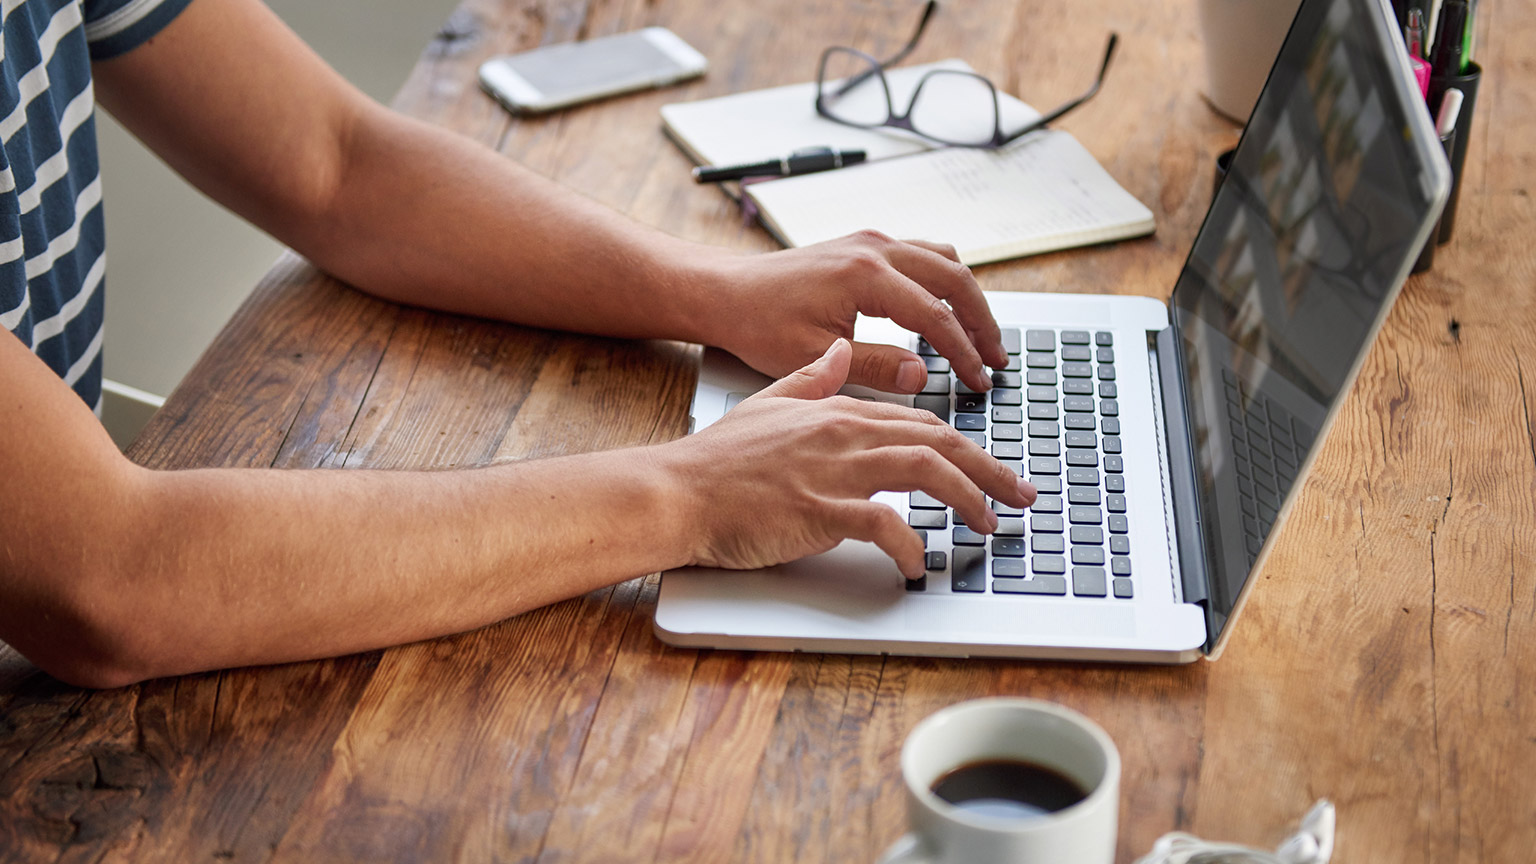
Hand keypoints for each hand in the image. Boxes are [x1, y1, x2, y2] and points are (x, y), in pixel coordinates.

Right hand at [654, 340, 1036, 578]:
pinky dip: (909, 546)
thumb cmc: (719, 460)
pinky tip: (917, 564)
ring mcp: (834, 471)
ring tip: (989, 526)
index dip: (968, 445)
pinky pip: (883, 525)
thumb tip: (839, 352)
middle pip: (939, 443)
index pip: (922, 422)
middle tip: (1022, 497)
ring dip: (968, 500)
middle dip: (991, 470)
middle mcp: (845, 434)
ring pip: (925, 473)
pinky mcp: (819, 511)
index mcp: (839, 410)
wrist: (677, 489)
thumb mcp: (770, 402)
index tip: (996, 468)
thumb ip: (812, 378)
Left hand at [695, 230, 1007, 394]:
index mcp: (865, 275)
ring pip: (944, 260)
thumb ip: (874, 366)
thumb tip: (923, 376)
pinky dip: (945, 283)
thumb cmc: (759, 324)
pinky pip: (924, 255)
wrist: (727, 292)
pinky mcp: (866, 244)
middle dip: (981, 322)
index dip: (963, 351)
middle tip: (997, 360)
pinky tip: (949, 311)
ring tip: (982, 338)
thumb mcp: (815, 357)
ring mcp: (872, 241)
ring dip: (969, 298)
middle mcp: (875, 248)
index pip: (935, 315)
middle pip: (954, 279)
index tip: (979, 380)